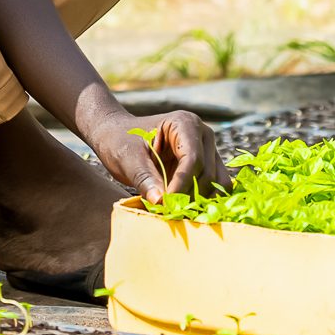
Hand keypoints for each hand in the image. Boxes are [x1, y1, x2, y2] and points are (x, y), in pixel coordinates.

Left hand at [88, 109, 229, 202]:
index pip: (193, 158)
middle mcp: (202, 134)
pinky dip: (203, 200)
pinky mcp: (207, 165)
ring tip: (175, 210)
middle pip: (207, 172)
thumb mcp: (127, 159)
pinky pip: (215, 187)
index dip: (182, 184)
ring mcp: (208, 150)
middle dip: (189, 195)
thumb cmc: (120, 142)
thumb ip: (145, 178)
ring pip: (217, 182)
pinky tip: (184, 208)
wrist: (117, 137)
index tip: (166, 203)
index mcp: (184, 123)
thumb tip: (160, 201)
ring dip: (199, 200)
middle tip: (167, 211)